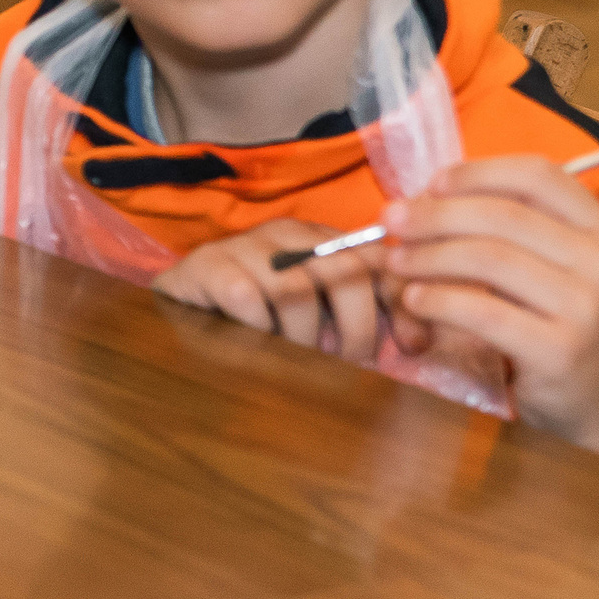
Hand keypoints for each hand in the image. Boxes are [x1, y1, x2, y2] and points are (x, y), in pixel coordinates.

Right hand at [153, 217, 390, 362]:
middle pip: (347, 271)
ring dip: (304, 340)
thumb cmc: (258, 319)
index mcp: (322, 241)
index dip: (399, 304)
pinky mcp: (209, 266)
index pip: (377, 258)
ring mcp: (246, 246)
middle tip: (348, 364)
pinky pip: (245, 297)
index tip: (413, 348)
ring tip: (296, 360)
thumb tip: (417, 345)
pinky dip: (257, 330)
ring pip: (297, 291)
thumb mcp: (316, 316)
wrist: (181, 305)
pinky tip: (254, 344)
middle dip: (358, 330)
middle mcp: (288, 234)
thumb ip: (358, 319)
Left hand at [381, 157, 598, 468]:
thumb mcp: (550, 265)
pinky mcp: (560, 350)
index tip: (430, 184)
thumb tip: (422, 197)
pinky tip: (414, 300)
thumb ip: (507, 228)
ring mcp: (586, 307)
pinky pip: (484, 312)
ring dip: (430, 255)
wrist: (595, 404)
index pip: (536, 174)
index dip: (477, 173)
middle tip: (391, 221)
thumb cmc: (558, 323)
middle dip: (436, 214)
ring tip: (397, 262)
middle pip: (503, 215)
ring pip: (489, 259)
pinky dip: (439, 300)